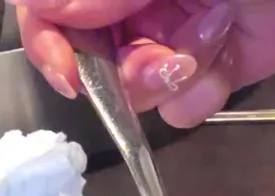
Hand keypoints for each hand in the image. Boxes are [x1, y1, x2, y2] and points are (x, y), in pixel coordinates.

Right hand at [12, 0, 274, 127]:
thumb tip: (53, 9)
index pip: (48, 9)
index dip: (47, 42)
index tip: (69, 74)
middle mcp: (138, 2)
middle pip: (89, 56)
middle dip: (120, 70)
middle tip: (165, 61)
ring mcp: (177, 34)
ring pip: (136, 88)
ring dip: (166, 78)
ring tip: (210, 39)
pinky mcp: (220, 66)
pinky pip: (185, 106)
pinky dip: (202, 93)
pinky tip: (227, 55)